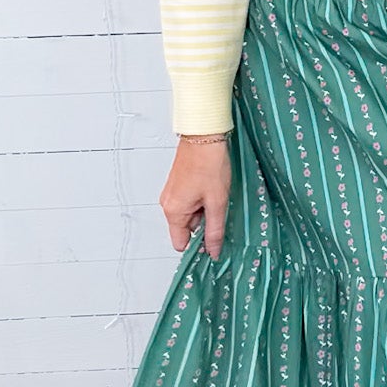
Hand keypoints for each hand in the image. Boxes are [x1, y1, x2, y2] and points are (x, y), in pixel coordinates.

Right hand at [161, 137, 232, 260]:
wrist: (203, 135)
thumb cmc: (209, 164)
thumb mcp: (217, 202)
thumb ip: (214, 230)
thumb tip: (213, 251)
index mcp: (174, 211)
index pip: (180, 243)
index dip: (197, 244)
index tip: (213, 240)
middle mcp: (168, 204)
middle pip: (187, 228)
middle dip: (204, 222)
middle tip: (219, 207)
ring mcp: (172, 193)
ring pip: (190, 213)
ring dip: (205, 209)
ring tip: (216, 194)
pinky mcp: (177, 185)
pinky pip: (189, 201)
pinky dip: (201, 199)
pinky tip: (212, 188)